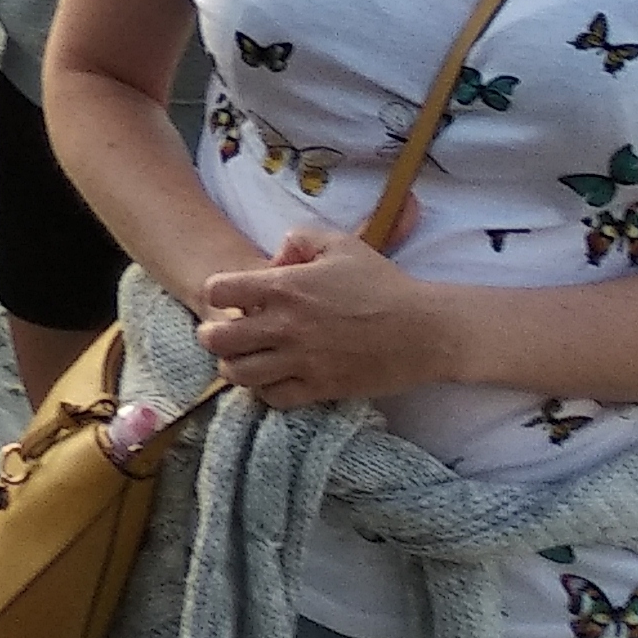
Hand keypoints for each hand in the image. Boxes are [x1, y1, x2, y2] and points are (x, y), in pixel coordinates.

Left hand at [196, 227, 457, 407]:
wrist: (423, 330)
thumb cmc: (381, 283)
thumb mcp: (340, 244)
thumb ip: (298, 239)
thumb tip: (275, 257)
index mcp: (285, 287)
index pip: (217, 291)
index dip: (219, 292)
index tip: (233, 296)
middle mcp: (285, 326)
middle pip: (216, 340)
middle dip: (213, 335)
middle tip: (228, 332)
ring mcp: (300, 361)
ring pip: (238, 375)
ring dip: (235, 366)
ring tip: (247, 358)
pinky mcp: (318, 389)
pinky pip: (272, 398)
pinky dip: (265, 390)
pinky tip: (275, 377)